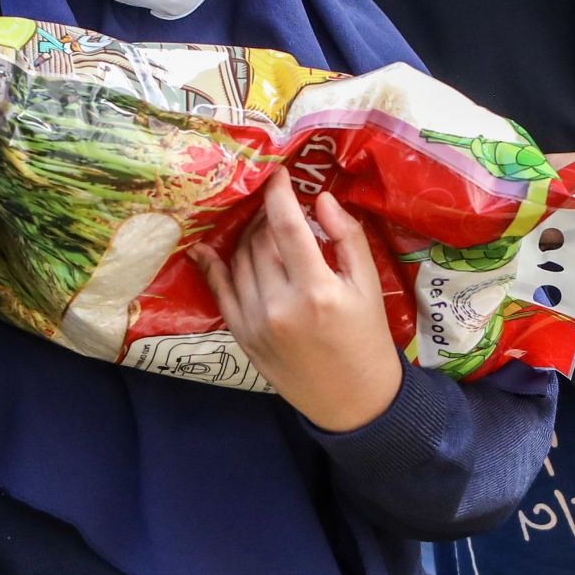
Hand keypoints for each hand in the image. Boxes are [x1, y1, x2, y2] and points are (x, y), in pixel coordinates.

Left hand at [190, 170, 404, 432]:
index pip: (286, 226)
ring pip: (239, 261)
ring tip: (263, 227)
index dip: (278, 193)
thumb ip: (346, 237)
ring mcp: (256, 323)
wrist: (353, 400)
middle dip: (266, 214)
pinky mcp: (243, 337)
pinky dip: (212, 267)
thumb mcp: (368, 285)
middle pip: (259, 241)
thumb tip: (320, 199)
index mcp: (316, 290)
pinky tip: (206, 248)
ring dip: (247, 237)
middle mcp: (280, 306)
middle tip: (277, 204)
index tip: (278, 174)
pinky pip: (220, 292)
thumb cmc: (367, 338)